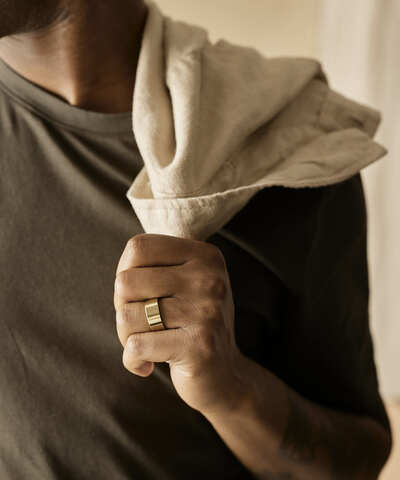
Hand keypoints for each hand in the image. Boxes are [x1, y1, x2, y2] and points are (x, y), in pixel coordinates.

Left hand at [113, 233, 245, 413]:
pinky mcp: (199, 346)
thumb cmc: (192, 324)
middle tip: (143, 324)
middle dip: (122, 307)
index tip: (139, 296)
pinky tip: (147, 364)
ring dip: (126, 336)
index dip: (125, 272)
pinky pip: (135, 346)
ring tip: (148, 343)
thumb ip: (155, 266)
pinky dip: (131, 360)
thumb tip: (121, 270)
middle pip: (125, 281)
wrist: (225, 376)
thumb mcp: (184, 284)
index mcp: (206, 256)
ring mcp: (207, 311)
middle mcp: (210, 278)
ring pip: (126, 315)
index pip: (138, 248)